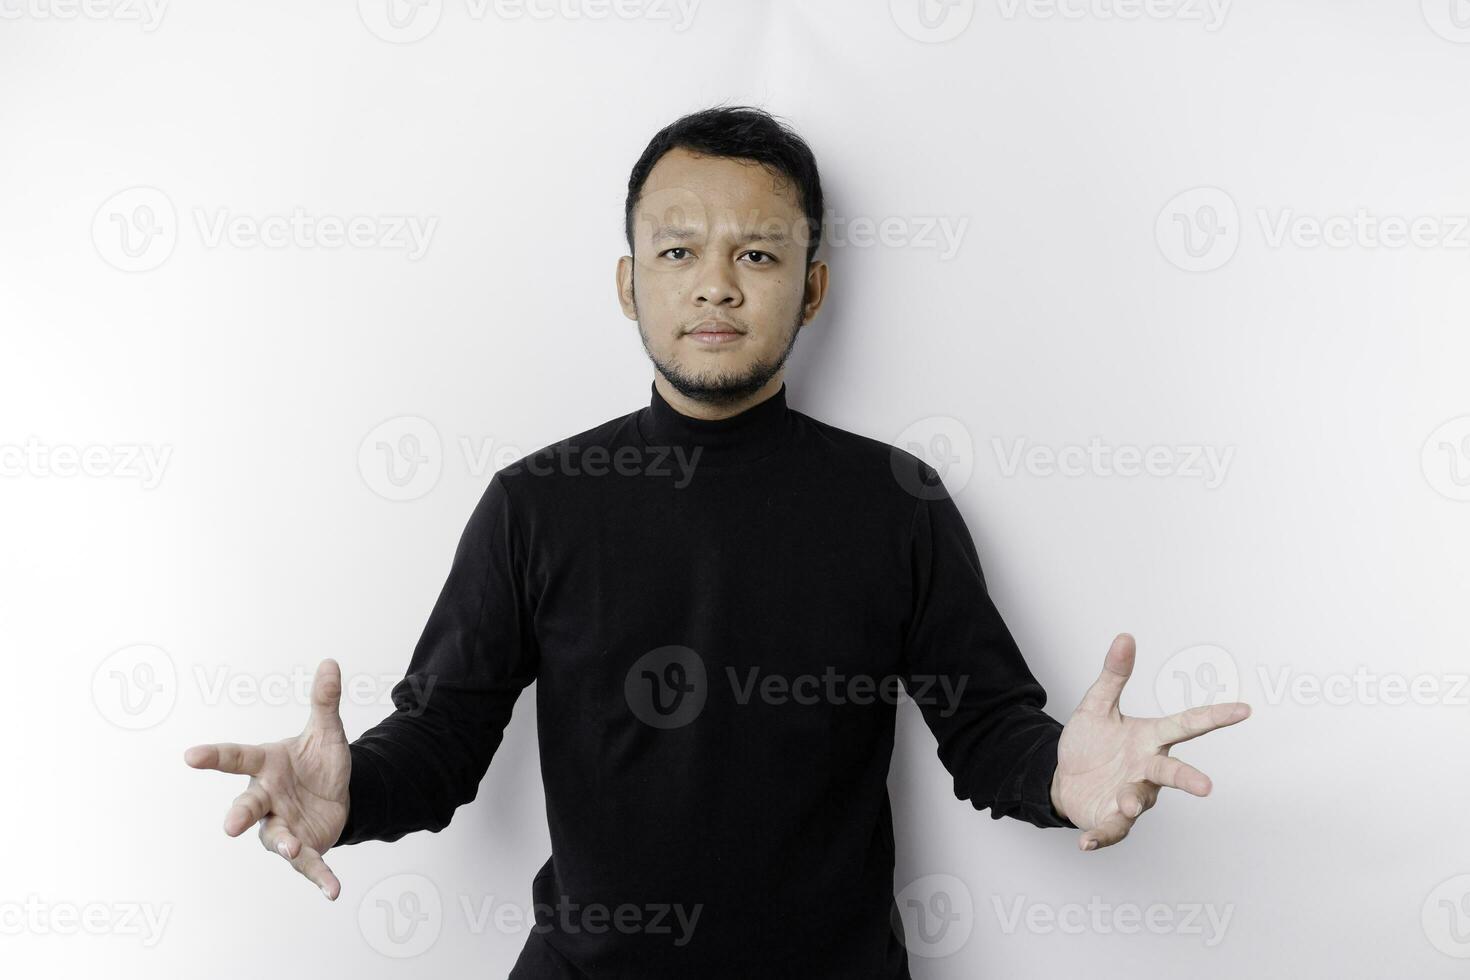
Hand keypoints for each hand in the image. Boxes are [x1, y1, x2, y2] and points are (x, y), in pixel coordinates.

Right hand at [184, 658, 350, 898]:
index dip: (214, 756)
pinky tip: (333, 890)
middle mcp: (267, 798)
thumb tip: (330, 663)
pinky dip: (319, 877)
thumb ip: (324, 701)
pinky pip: (308, 865)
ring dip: (283, 844)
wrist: (339, 793)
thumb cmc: (318, 762)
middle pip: (247, 806)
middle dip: (238, 815)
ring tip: (295, 848)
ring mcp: (281, 825)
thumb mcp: (326, 731)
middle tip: (230, 825)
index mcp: (266, 766)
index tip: (191, 755)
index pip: (237, 757)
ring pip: (274, 838)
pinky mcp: (303, 847)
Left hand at [1049, 633, 1249, 851]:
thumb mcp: (1096, 706)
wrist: (1064, 777)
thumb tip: (1125, 636)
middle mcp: (1147, 769)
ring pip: (1141, 800)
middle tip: (1206, 786)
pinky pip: (1111, 829)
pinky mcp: (1112, 818)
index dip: (1215, 717)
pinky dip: (1101, 836)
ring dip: (1134, 802)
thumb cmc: (1089, 743)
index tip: (1244, 710)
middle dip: (1189, 779)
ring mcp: (1132, 795)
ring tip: (1125, 803)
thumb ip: (1113, 676)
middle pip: (1173, 772)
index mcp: (1149, 739)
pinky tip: (1087, 842)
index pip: (1187, 725)